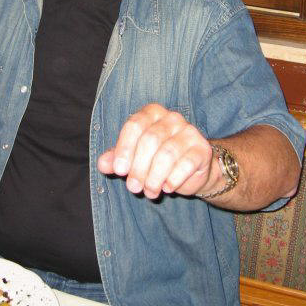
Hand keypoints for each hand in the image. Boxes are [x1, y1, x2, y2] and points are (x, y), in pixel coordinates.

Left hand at [96, 103, 213, 198]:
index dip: (124, 148)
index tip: (119, 171)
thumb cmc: (156, 160)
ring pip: (167, 154)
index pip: (135, 125)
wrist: (191, 171)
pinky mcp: (202, 148)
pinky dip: (173, 179)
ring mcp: (189, 131)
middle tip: (133, 188)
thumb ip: (117, 159)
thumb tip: (103, 164)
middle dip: (139, 168)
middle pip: (150, 140)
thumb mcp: (133, 159)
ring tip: (150, 192)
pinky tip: (167, 188)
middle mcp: (171, 118)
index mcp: (151, 113)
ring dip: (154, 178)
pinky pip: (186, 164)